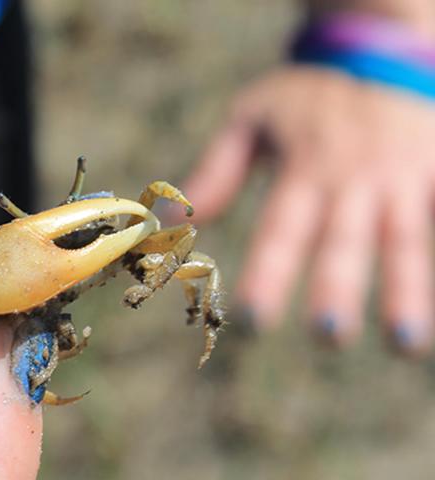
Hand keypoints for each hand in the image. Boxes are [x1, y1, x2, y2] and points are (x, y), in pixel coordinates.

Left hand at [183, 66, 434, 353]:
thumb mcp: (251, 117)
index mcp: (302, 168)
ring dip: (406, 290)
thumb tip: (169, 222)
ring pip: (404, 238)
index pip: (281, 229)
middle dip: (337, 289)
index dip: (268, 274)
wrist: (377, 49)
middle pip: (343, 239)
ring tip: (405, 343)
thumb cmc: (304, 97)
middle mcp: (351, 177)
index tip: (255, 322)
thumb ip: (216, 170)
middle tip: (327, 337)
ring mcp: (400, 176)